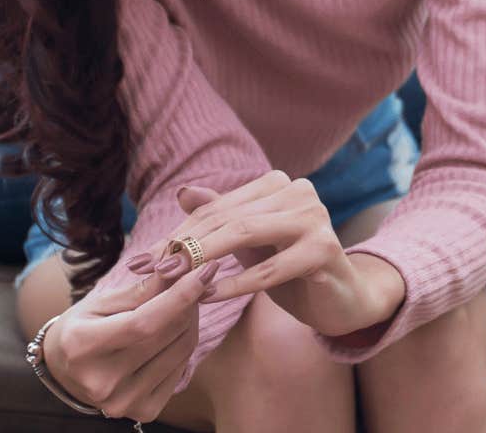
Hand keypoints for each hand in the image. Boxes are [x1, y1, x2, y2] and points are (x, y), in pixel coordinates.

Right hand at [42, 256, 222, 424]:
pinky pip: (181, 369)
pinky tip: (176, 330)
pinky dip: (184, 344)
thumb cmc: (81, 328)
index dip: (180, 296)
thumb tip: (180, 268)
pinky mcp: (143, 412)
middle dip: (189, 302)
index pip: (144, 322)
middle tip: (194, 279)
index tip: (204, 270)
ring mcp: (124, 401)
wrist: (65, 372)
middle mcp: (103, 381)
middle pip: (166, 334)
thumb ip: (140, 290)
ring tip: (183, 303)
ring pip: (181, 350)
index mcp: (83, 347)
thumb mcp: (100, 302)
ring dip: (191, 320)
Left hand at [136, 172, 405, 338]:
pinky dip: (235, 284)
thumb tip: (182, 191)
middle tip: (150, 272)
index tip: (143, 260)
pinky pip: (270, 268)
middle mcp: (298, 192)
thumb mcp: (251, 244)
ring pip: (245, 235)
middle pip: (227, 219)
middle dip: (184, 246)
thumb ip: (221, 216)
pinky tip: (207, 296)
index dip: (178, 234)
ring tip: (172, 282)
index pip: (216, 208)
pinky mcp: (325, 249)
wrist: (342, 299)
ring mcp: (314, 218)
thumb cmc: (292, 270)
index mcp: (278, 185)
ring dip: (203, 260)